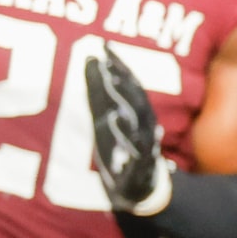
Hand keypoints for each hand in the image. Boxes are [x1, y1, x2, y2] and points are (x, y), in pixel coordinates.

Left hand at [83, 44, 169, 214]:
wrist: (137, 191)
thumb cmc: (120, 149)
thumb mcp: (103, 118)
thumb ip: (98, 91)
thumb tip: (91, 57)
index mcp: (137, 113)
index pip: (131, 84)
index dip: (119, 64)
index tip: (104, 46)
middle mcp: (145, 126)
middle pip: (137, 97)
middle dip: (123, 78)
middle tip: (107, 61)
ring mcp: (145, 145)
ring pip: (139, 118)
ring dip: (125, 99)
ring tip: (110, 81)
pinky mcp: (139, 165)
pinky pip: (135, 145)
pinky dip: (125, 132)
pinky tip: (113, 118)